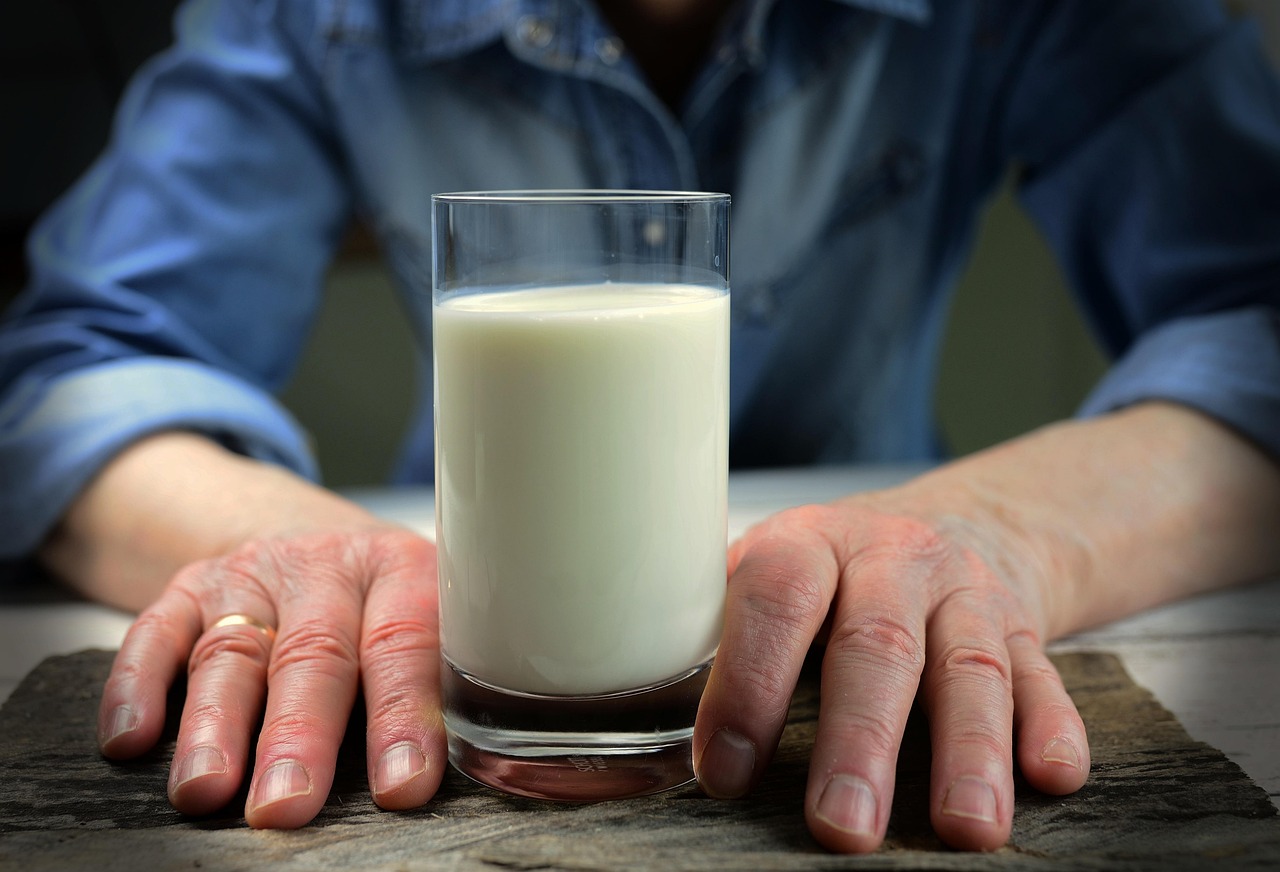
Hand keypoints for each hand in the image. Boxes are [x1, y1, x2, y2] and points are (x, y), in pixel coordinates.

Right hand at [95, 527, 447, 826]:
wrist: (316, 540)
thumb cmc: (385, 607)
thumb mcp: (433, 620)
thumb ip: (438, 683)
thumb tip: (438, 780)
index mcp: (402, 575)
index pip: (405, 646)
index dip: (402, 717)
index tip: (400, 787)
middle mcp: (327, 569)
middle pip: (313, 653)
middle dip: (299, 736)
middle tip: (285, 805)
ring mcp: (254, 576)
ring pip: (231, 650)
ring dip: (215, 725)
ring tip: (205, 790)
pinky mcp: (190, 587)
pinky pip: (155, 631)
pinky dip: (136, 685)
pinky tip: (130, 739)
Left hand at [691, 403, 1279, 852]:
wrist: (954, 522)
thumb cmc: (835, 570)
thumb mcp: (772, 568)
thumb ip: (722, 627)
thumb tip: (639, 718)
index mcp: (809, 543)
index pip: (776, 600)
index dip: (748, 683)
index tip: (725, 771)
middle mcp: (893, 560)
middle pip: (878, 647)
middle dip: (860, 741)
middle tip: (842, 825)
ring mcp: (966, 594)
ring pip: (970, 670)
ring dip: (969, 753)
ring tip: (965, 829)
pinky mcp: (1026, 630)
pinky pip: (1044, 676)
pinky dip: (1050, 727)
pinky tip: (1051, 776)